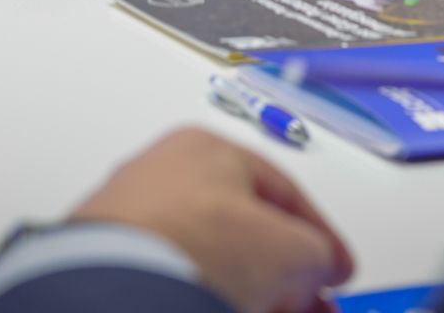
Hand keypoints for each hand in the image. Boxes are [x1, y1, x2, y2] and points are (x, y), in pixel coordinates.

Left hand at [67, 128, 352, 312]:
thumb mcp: (291, 251)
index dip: (318, 238)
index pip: (281, 192)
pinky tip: (219, 309)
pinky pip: (172, 277)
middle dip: (283, 273)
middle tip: (305, 305)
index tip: (333, 270)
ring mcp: (132, 220)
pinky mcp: (110, 264)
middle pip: (243, 230)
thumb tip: (319, 268)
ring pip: (208, 257)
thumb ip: (318, 255)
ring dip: (247, 288)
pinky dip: (202, 295)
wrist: (119, 293)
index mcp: (206, 148)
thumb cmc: (193, 248)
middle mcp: (163, 175)